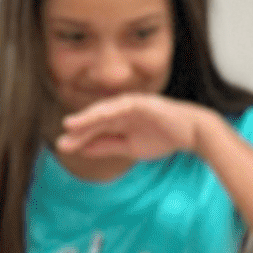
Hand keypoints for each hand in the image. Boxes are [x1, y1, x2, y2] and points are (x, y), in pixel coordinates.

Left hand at [56, 94, 212, 162]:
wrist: (191, 133)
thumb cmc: (162, 137)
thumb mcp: (129, 147)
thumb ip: (107, 146)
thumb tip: (84, 149)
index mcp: (118, 121)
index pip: (95, 129)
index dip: (79, 138)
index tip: (63, 147)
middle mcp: (122, 110)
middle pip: (96, 120)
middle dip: (79, 131)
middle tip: (61, 142)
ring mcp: (133, 104)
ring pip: (106, 111)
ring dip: (88, 118)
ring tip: (72, 125)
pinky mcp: (145, 102)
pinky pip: (124, 105)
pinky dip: (111, 110)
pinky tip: (98, 116)